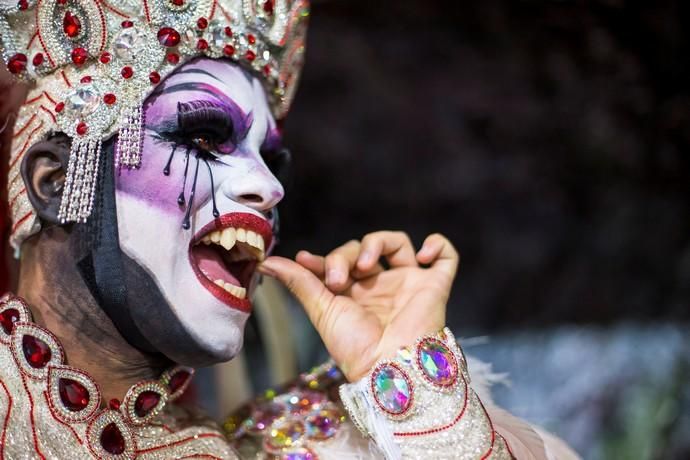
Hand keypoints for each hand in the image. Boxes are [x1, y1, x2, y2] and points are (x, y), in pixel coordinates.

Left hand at [257, 231, 459, 381]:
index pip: (341, 260)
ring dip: (378, 242)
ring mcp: (409, 284)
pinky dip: (437, 244)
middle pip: (365, 247)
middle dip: (345, 255)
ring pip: (399, 243)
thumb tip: (265, 262)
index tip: (305, 261)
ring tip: (367, 265)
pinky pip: (446, 256)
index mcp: (356, 293)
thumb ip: (299, 282)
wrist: (386, 366)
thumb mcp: (321, 309)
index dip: (324, 258)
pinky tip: (421, 254)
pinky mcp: (435, 286)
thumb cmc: (353, 346)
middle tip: (337, 278)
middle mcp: (382, 285)